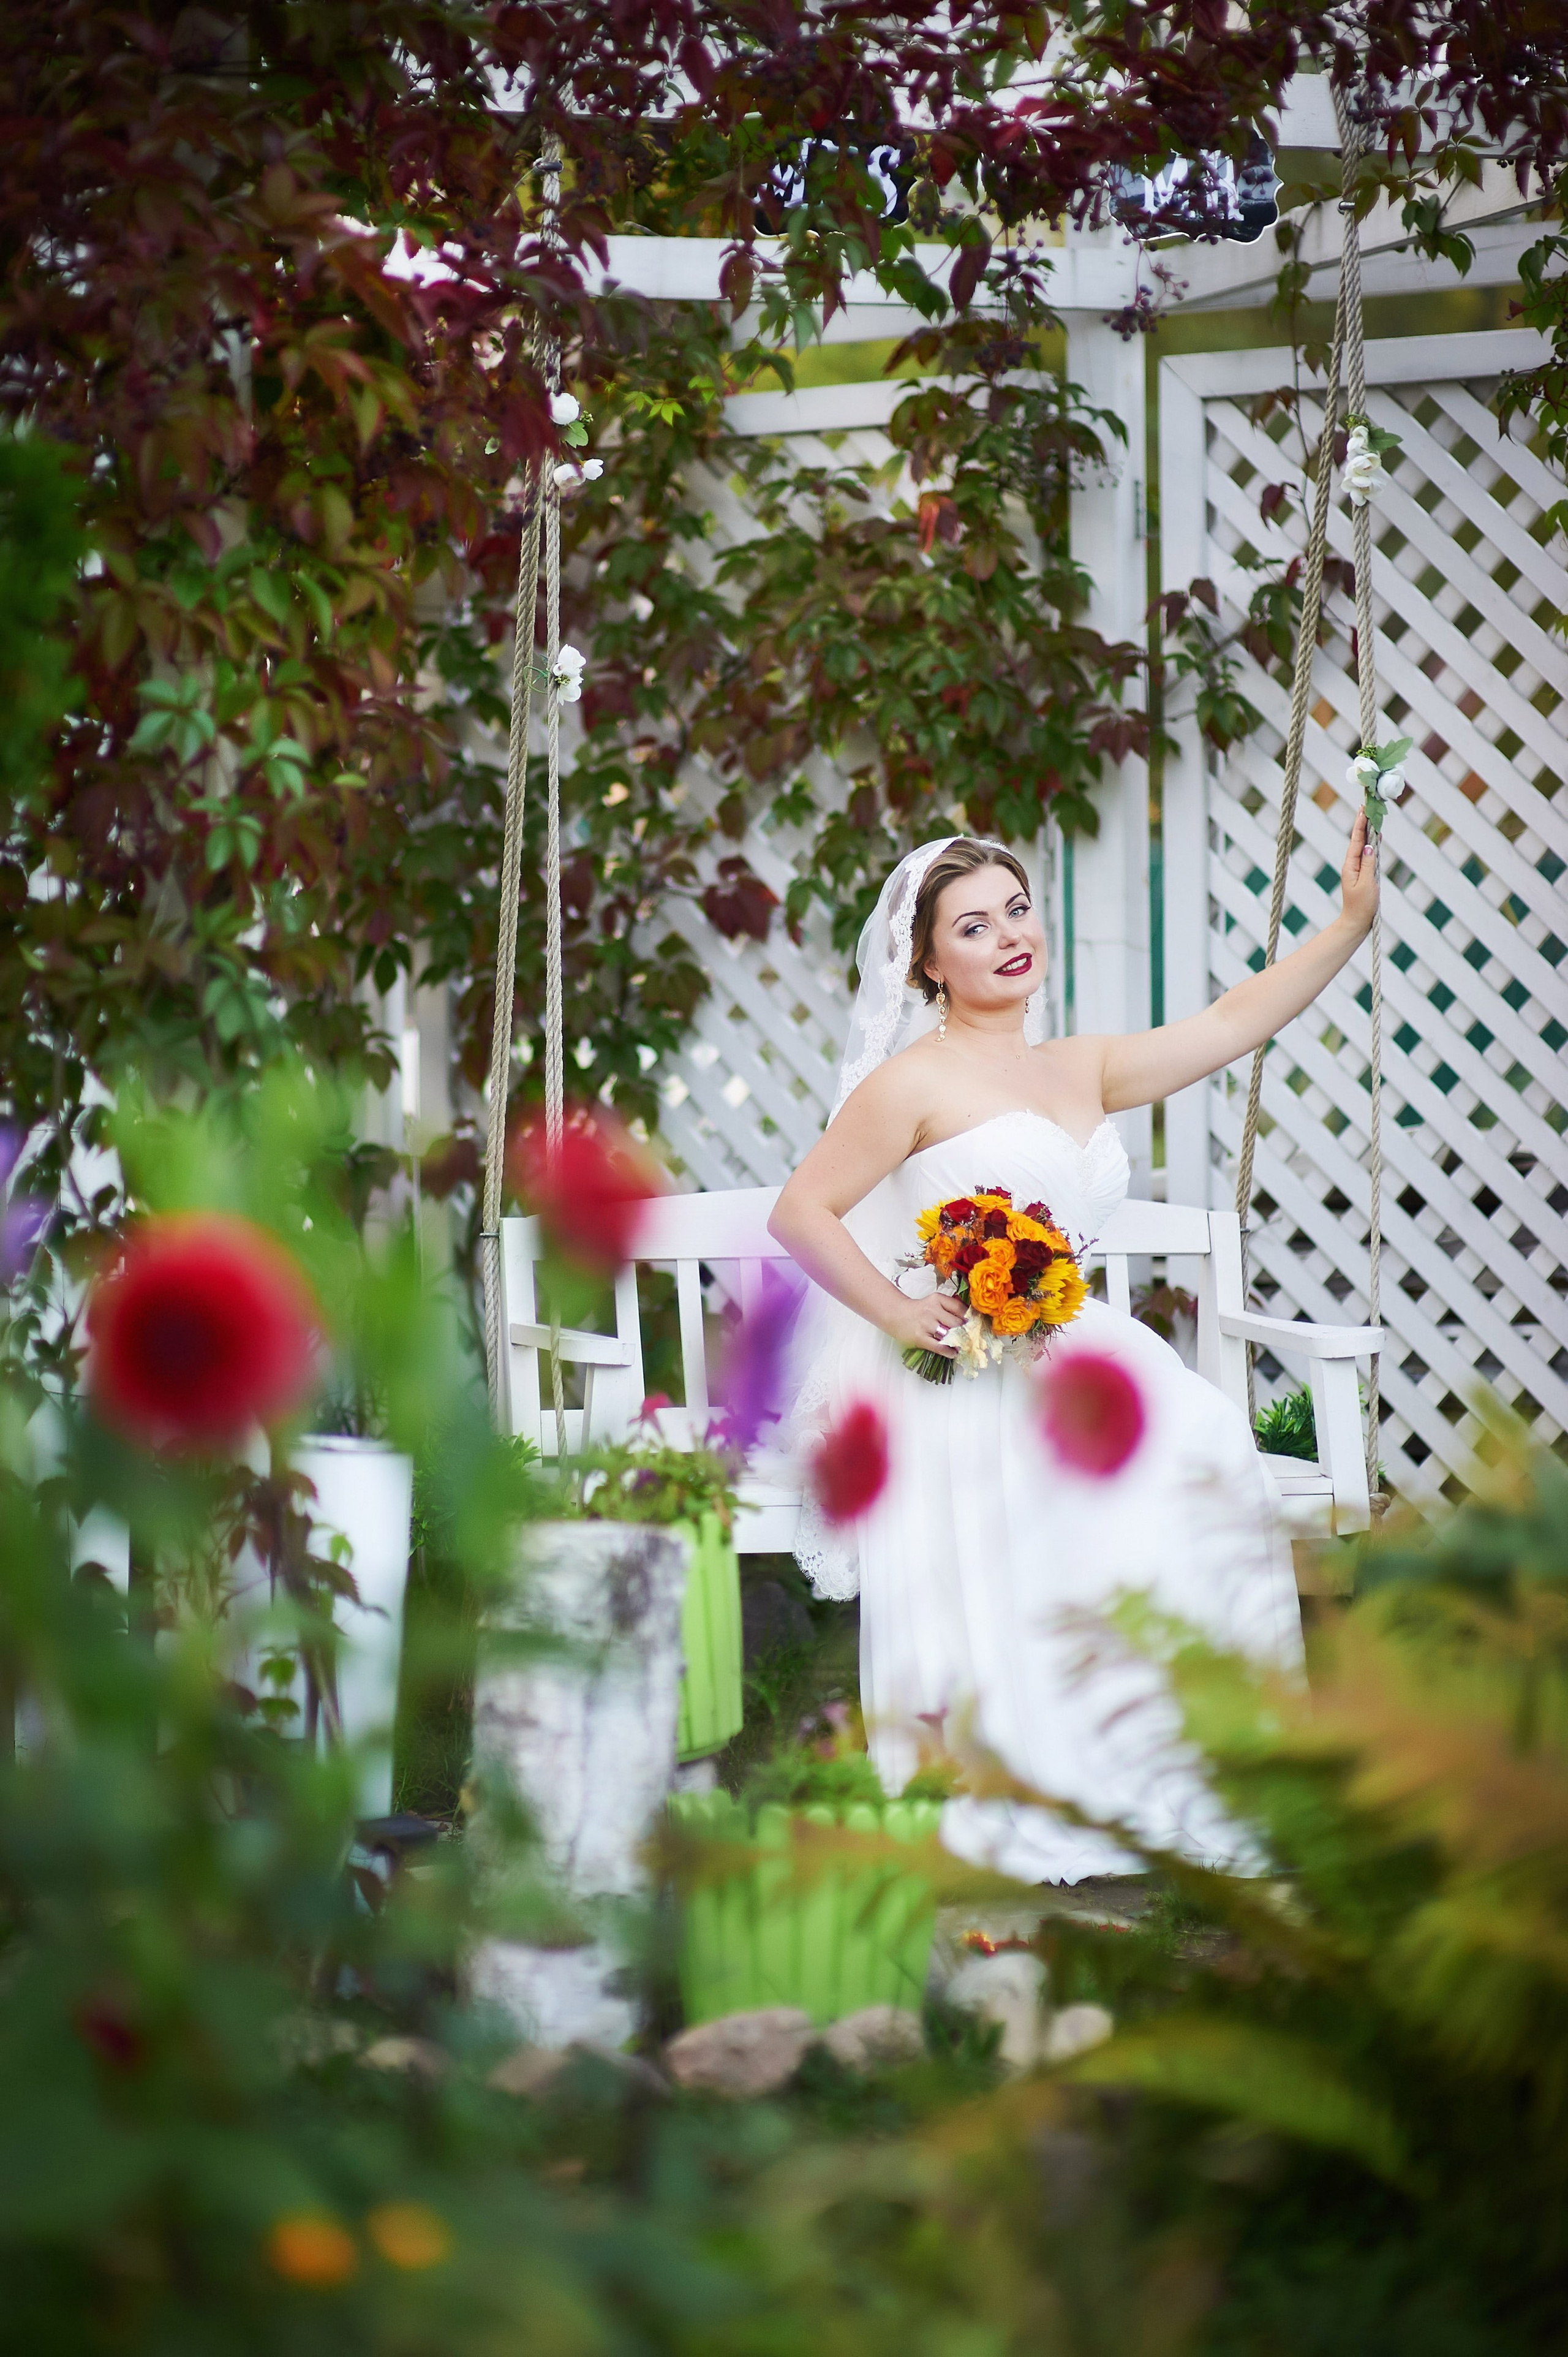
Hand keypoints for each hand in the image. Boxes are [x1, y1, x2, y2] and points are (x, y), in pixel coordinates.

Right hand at [885, 1290, 965, 1355]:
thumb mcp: (933, 1302)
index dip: (970, 1318)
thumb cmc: (918, 1310)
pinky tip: (953, 1353)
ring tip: (964, 1346)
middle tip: (973, 1338)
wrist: (895, 1314)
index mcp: (937, 1299)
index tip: (976, 1325)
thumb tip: (968, 1318)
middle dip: (966, 1332)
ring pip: (949, 1335)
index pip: (960, 1308)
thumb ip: (949, 1307)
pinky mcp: (920, 1338)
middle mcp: (932, 1310)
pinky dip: (949, 1351)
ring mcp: (926, 1324)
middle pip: (957, 1323)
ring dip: (959, 1342)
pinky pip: (939, 1346)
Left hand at [1341, 808, 1378, 937]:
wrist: (1356, 921)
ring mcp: (1357, 868)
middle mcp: (1352, 864)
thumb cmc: (1361, 905)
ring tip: (1372, 815)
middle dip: (1363, 822)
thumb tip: (1370, 846)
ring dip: (1368, 830)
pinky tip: (1375, 836)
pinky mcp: (1363, 873)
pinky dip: (1372, 843)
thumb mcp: (1367, 884)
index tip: (1363, 808)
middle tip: (1367, 805)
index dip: (1360, 823)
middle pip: (1359, 839)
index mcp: (1351, 865)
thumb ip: (1368, 864)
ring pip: (1363, 845)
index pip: (1357, 840)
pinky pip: (1367, 854)